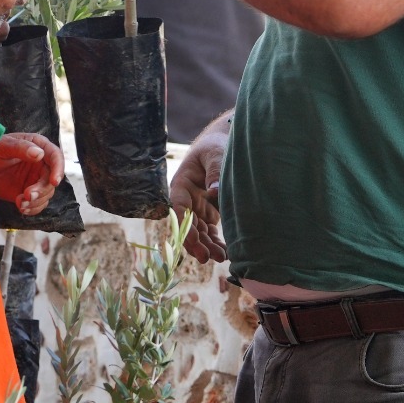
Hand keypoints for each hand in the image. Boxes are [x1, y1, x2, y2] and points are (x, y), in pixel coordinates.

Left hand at [0, 132, 64, 214]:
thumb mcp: (3, 146)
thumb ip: (22, 148)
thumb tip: (39, 154)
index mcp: (38, 146)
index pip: (55, 156)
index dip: (58, 169)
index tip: (54, 181)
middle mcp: (40, 163)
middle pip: (51, 179)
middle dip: (42, 190)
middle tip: (27, 195)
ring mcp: (35, 179)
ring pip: (46, 194)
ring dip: (36, 201)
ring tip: (20, 202)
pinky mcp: (28, 193)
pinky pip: (38, 203)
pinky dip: (32, 208)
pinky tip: (21, 207)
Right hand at [168, 122, 229, 262]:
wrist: (220, 144)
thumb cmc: (214, 147)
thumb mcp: (214, 154)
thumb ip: (215, 171)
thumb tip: (214, 191)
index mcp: (181, 185)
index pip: (178, 208)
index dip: (183, 226)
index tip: (193, 240)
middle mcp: (186, 199)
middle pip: (187, 225)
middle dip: (196, 243)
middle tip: (208, 258)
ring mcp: (197, 207)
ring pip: (199, 232)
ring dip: (207, 246)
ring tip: (221, 258)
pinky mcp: (208, 212)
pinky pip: (209, 231)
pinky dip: (215, 242)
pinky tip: (225, 253)